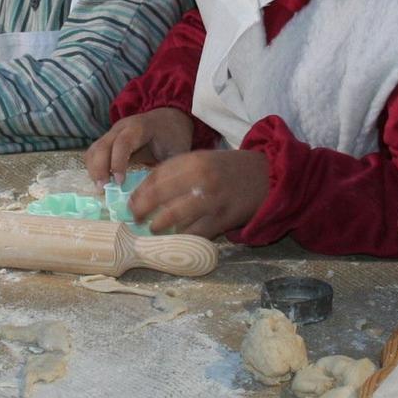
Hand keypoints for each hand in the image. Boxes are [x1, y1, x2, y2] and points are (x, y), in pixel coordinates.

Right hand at [83, 108, 196, 184]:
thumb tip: (159, 193)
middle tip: (102, 188)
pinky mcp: (108, 141)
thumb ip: (169, 168)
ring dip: (93, 169)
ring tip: (100, 187)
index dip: (118, 162)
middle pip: (102, 145)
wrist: (168, 119)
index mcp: (140, 127)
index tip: (119, 182)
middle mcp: (122, 128)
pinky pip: (94, 153)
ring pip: (94, 149)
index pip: (123, 143)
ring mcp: (112, 133)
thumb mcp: (178, 150)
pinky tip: (101, 181)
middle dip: (99, 168)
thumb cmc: (173, 136)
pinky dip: (93, 167)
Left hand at [126, 148, 268, 238]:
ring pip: (175, 216)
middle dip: (142, 209)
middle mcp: (201, 178)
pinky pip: (196, 232)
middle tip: (136, 218)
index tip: (130, 202)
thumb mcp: (203, 160)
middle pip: (160, 195)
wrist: (266, 176)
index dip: (140, 191)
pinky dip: (183, 237)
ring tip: (153, 229)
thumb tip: (146, 191)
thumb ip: (178, 171)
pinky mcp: (223, 218)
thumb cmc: (228, 169)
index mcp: (194, 160)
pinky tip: (176, 238)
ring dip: (159, 225)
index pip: (156, 176)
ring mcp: (213, 199)